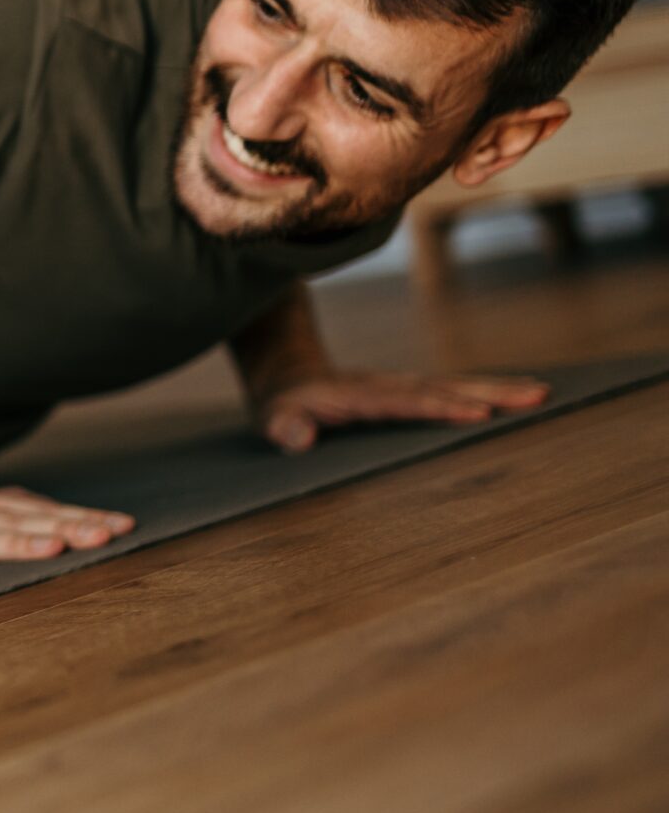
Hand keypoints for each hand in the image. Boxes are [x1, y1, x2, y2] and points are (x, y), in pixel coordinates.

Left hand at [253, 368, 547, 453]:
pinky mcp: (411, 391)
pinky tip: (520, 396)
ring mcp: (401, 386)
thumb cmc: (281, 407)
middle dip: (488, 392)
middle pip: (442, 387)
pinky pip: (453, 389)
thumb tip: (296, 439)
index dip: (439, 407)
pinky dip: (488, 390)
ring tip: (541, 393)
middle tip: (534, 397)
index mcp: (356, 397)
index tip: (477, 412)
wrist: (287, 373)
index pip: (404, 402)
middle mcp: (386, 386)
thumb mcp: (272, 419)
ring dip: (497, 388)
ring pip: (454, 384)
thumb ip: (283, 428)